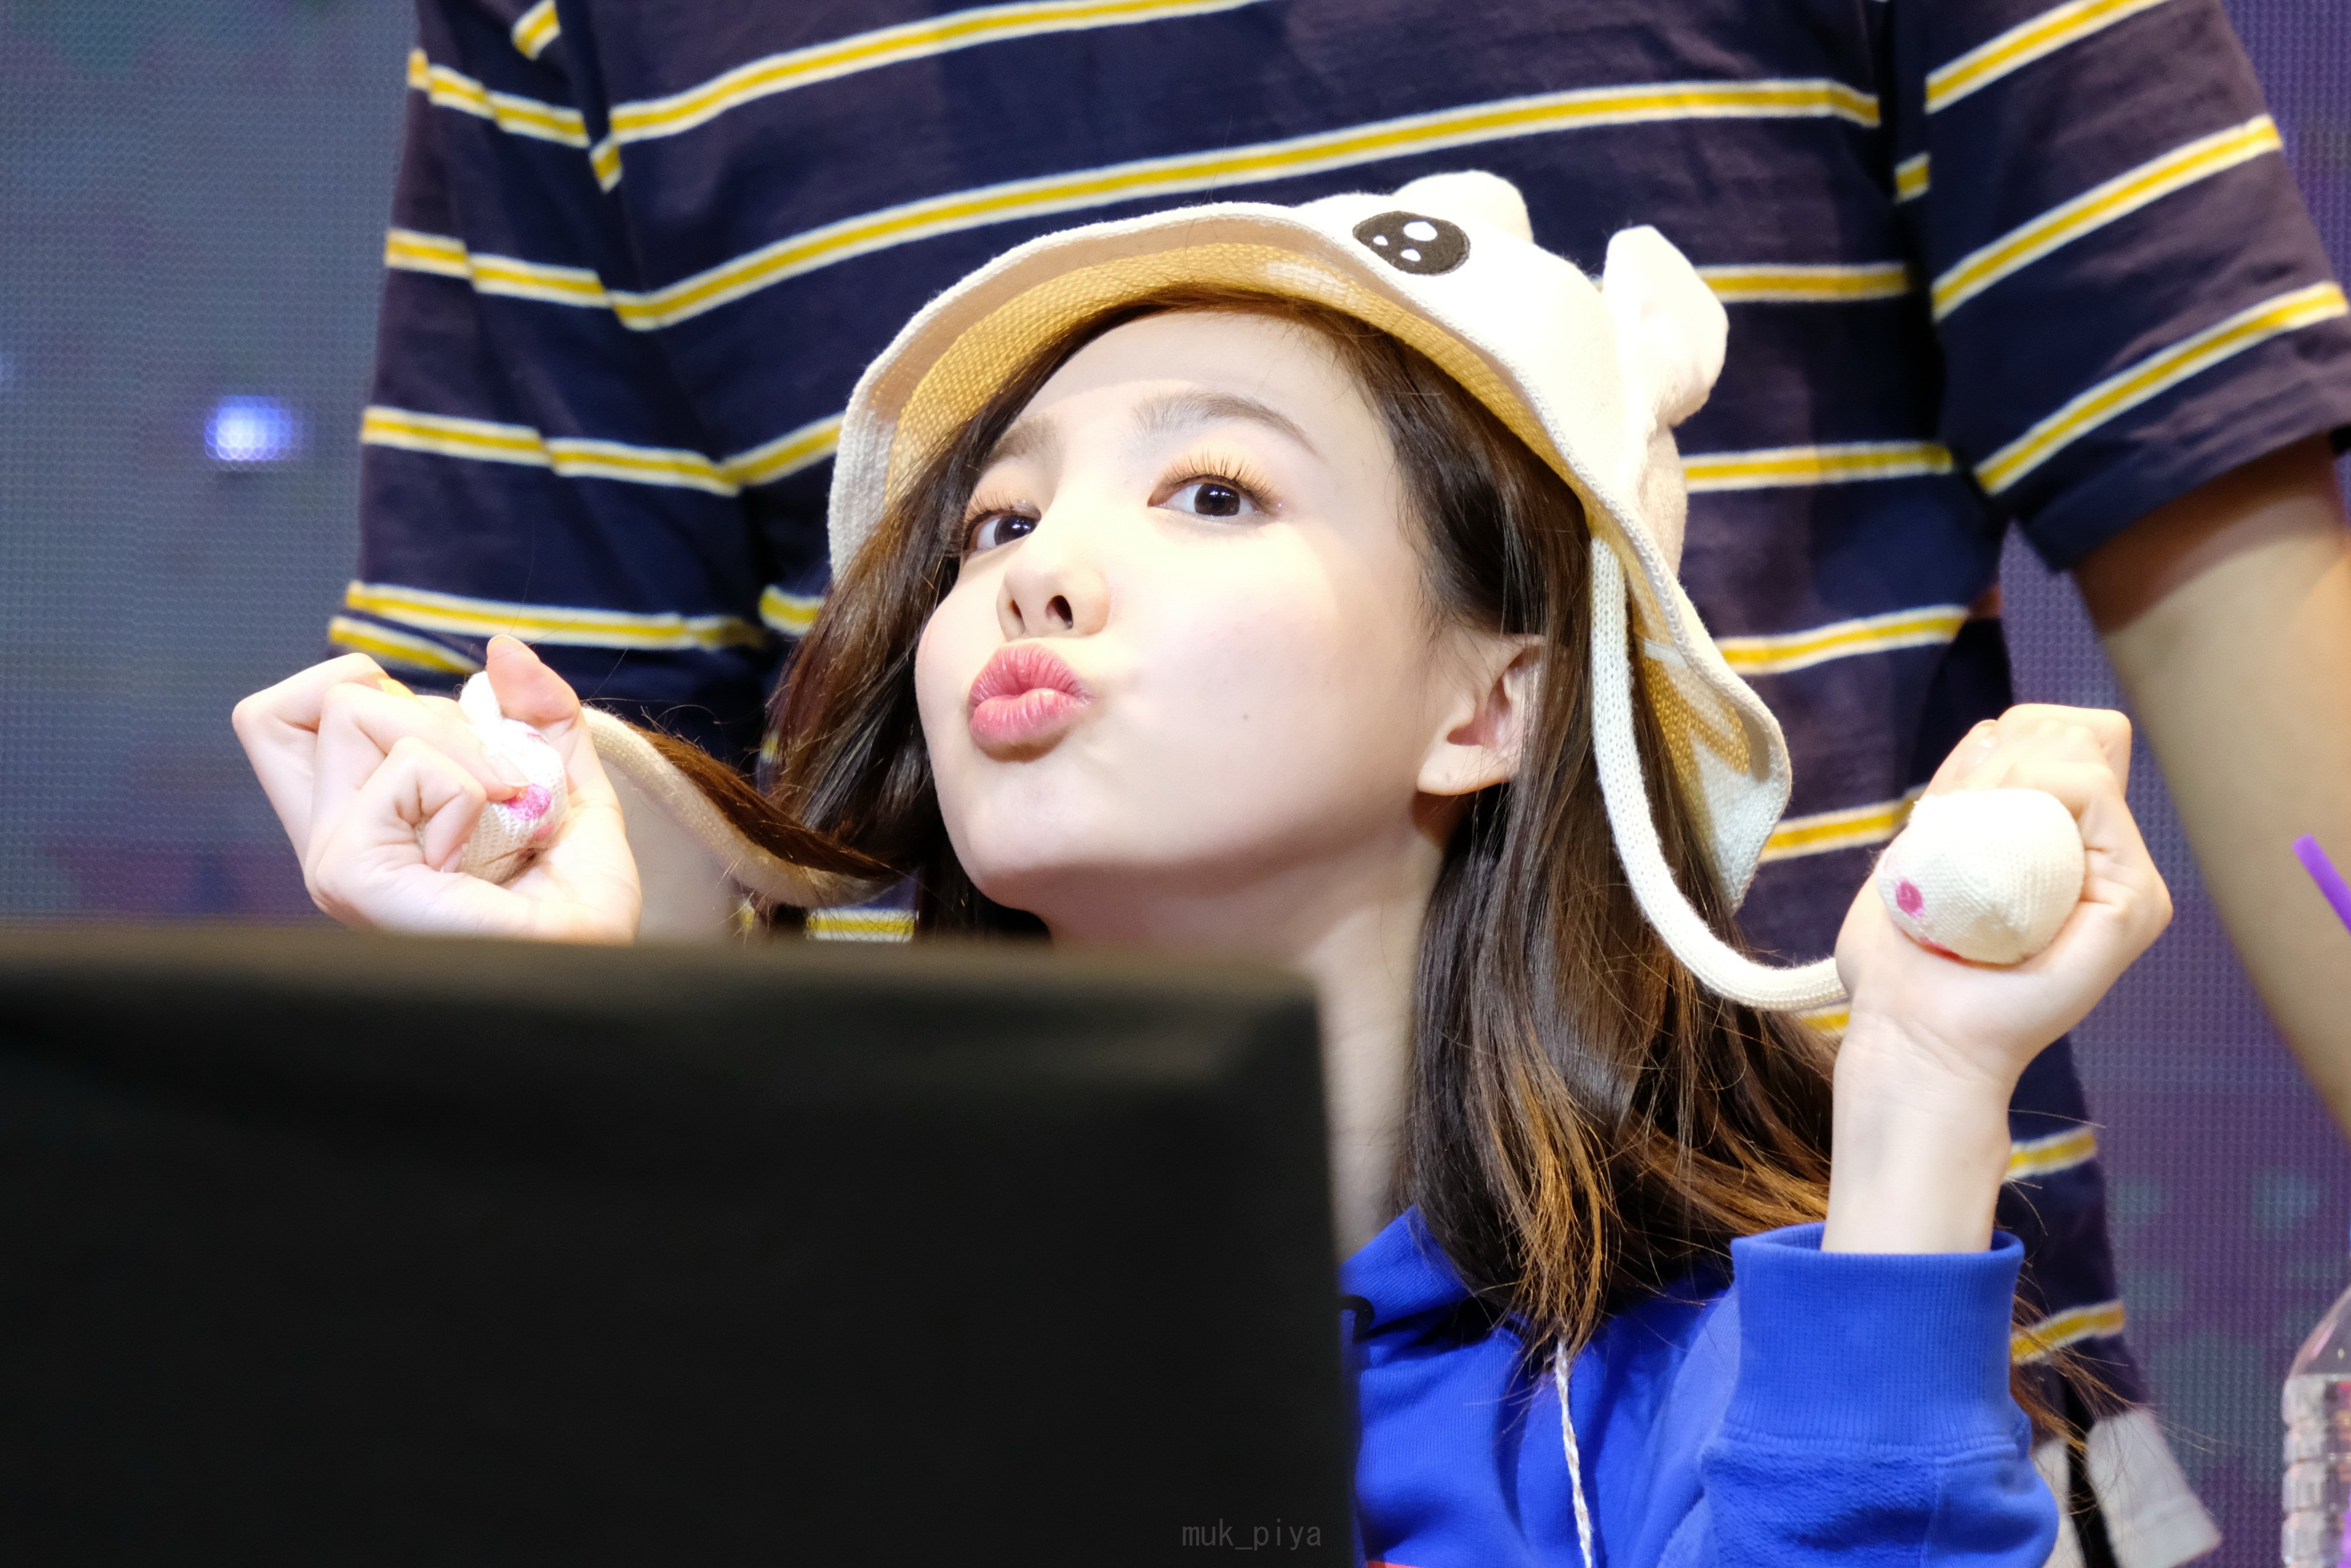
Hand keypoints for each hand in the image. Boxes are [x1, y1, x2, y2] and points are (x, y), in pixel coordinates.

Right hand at [232, 637, 640, 940]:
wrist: (594, 973)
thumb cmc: (577, 911)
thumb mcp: (569, 788)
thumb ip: (540, 715)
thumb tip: (502, 649)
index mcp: (358, 821)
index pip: (280, 715)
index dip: (368, 691)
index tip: (456, 748)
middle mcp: (328, 840)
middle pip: (301, 700)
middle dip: (415, 707)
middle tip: (482, 779)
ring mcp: (331, 860)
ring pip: (351, 710)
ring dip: (456, 743)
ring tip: (498, 811)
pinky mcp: (348, 875)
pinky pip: (407, 767)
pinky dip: (467, 785)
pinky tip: (488, 843)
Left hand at [1823, 704, 2170, 1251]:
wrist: (1914, 1034)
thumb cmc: (1905, 960)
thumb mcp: (1924, 849)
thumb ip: (1963, 790)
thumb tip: (1999, 732)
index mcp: (2059, 839)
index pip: (2058, 731)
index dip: (2001, 741)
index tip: (1950, 796)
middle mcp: (2102, 852)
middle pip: (2071, 730)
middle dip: (1998, 755)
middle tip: (1953, 829)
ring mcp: (2126, 876)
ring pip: (2077, 753)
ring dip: (2001, 779)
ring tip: (1965, 853)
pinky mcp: (2135, 900)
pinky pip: (2090, 791)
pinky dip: (2028, 795)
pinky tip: (1991, 852)